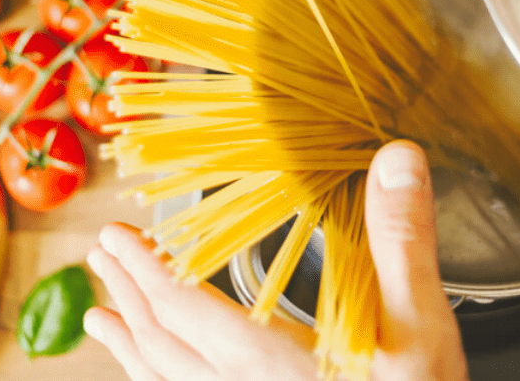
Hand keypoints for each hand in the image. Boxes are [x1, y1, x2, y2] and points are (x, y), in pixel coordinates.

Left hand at [83, 140, 468, 380]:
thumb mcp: (421, 325)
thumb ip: (402, 243)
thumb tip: (397, 160)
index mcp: (268, 361)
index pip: (182, 310)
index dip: (144, 269)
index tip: (115, 235)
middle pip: (162, 344)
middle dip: (127, 295)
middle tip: (100, 256)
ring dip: (128, 344)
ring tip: (98, 319)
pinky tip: (155, 375)